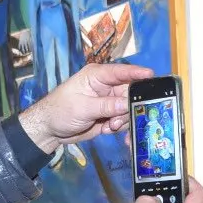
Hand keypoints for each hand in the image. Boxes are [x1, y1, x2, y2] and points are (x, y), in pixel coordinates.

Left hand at [18, 62, 151, 152]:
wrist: (49, 130)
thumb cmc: (60, 111)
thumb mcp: (83, 108)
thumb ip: (107, 106)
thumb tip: (128, 104)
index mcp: (96, 76)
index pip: (121, 72)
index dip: (137, 73)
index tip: (153, 76)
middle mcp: (105, 86)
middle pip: (129, 93)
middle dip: (128, 107)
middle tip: (119, 119)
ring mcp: (107, 101)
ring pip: (127, 108)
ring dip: (122, 120)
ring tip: (109, 127)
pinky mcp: (108, 115)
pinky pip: (122, 120)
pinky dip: (117, 127)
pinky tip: (107, 130)